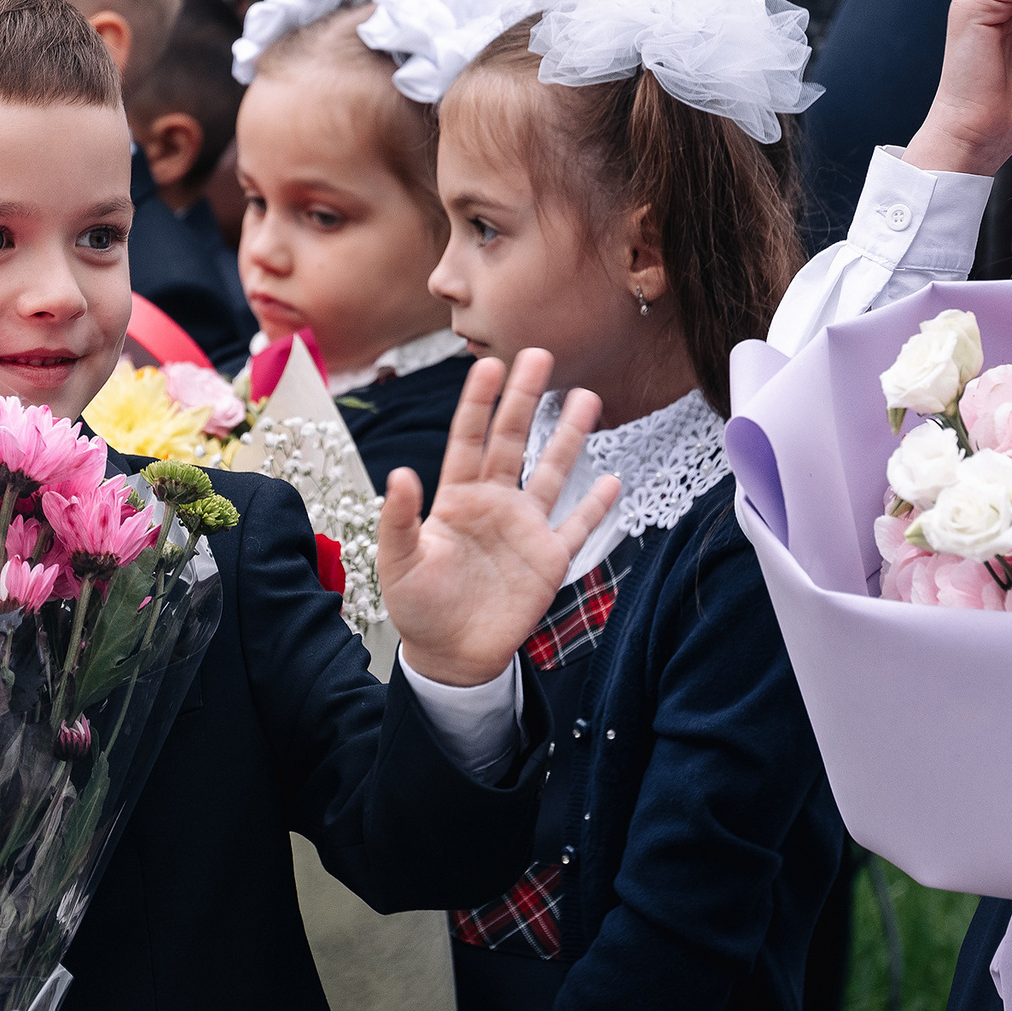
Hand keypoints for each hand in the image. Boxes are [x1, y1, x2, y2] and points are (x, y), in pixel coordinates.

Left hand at [380, 350, 619, 686]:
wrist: (450, 656)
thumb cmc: (418, 607)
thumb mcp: (399, 563)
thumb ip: (400, 519)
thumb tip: (400, 473)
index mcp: (456, 499)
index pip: (468, 439)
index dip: (479, 404)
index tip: (489, 366)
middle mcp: (494, 504)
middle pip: (513, 441)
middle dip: (526, 399)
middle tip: (541, 354)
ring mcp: (524, 529)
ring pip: (551, 472)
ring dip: (569, 437)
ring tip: (587, 397)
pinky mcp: (548, 561)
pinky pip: (577, 527)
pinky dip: (596, 506)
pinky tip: (612, 480)